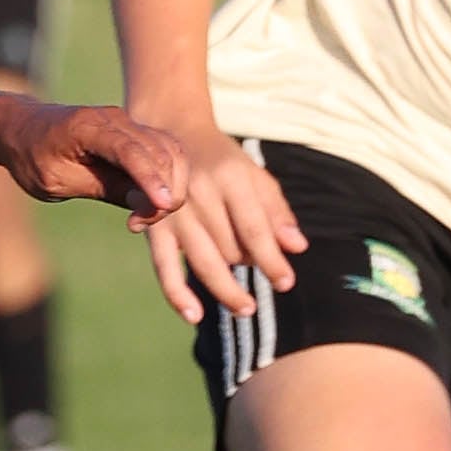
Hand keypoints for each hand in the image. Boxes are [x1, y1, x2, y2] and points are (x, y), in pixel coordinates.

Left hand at [0, 100, 183, 221]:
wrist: (22, 129)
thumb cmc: (32, 157)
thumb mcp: (57, 180)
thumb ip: (102, 187)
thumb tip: (146, 201)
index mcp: (87, 127)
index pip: (130, 151)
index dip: (150, 179)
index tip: (162, 206)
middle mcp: (114, 119)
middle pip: (159, 152)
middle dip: (163, 192)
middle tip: (139, 224)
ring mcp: (127, 123)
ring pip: (169, 152)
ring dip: (168, 187)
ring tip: (142, 218)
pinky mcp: (134, 133)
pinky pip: (164, 152)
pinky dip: (166, 178)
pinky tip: (147, 203)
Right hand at [140, 125, 306, 325]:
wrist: (169, 135)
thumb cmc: (221, 162)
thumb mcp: (253, 176)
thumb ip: (276, 211)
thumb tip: (297, 248)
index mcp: (229, 176)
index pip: (254, 228)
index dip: (272, 259)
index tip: (286, 282)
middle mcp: (199, 192)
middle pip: (230, 247)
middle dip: (250, 266)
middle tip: (268, 284)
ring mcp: (173, 210)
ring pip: (203, 260)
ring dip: (225, 288)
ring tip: (245, 308)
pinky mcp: (152, 225)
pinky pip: (164, 266)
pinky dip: (177, 293)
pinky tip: (194, 315)